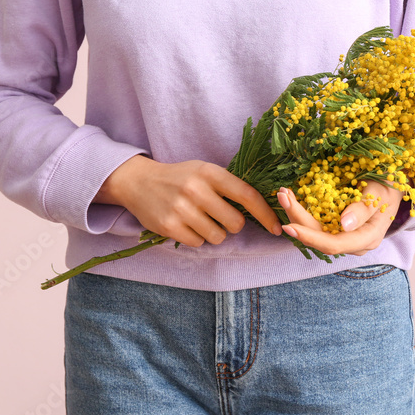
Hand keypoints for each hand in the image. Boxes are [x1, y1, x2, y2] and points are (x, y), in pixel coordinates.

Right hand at [95, 154, 283, 246]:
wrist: (138, 181)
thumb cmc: (181, 177)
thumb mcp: (205, 171)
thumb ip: (229, 186)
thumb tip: (264, 206)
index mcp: (210, 173)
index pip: (247, 195)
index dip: (265, 214)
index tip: (276, 228)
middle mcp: (196, 189)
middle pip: (235, 223)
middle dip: (233, 225)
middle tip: (221, 217)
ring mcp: (181, 209)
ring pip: (217, 236)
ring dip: (214, 232)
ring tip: (201, 220)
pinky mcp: (168, 226)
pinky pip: (198, 243)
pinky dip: (197, 238)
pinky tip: (187, 225)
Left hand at [276, 179, 403, 255]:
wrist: (395, 186)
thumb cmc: (389, 188)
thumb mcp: (379, 193)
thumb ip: (363, 209)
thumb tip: (344, 224)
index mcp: (367, 238)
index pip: (333, 245)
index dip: (310, 238)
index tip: (289, 226)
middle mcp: (354, 243)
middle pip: (319, 238)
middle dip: (297, 219)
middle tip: (282, 196)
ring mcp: (346, 237)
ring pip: (315, 232)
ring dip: (297, 215)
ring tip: (284, 195)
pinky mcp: (338, 229)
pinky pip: (318, 225)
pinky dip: (304, 212)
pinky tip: (293, 199)